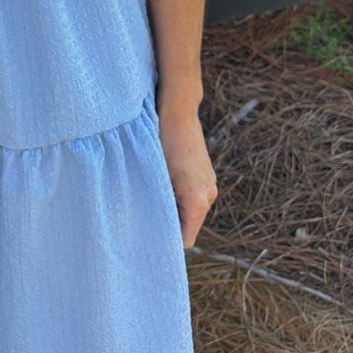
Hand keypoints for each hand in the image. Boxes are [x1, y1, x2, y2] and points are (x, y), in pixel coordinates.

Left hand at [157, 108, 217, 248]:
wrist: (177, 110)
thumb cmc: (161, 140)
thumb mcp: (155, 177)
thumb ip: (157, 204)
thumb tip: (148, 227)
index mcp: (198, 201)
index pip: (186, 240)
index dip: (166, 243)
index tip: (147, 241)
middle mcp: (209, 195)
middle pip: (188, 226)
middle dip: (168, 225)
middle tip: (143, 223)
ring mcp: (209, 184)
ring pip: (190, 211)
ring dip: (172, 209)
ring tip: (150, 199)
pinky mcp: (206, 175)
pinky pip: (192, 197)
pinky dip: (178, 196)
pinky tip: (160, 184)